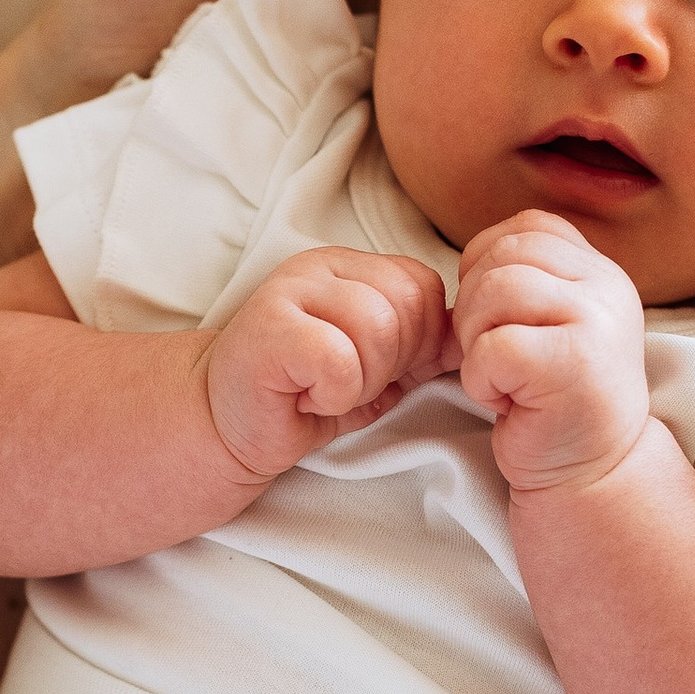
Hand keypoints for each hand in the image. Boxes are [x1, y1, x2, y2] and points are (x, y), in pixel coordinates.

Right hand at [204, 249, 456, 482]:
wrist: (224, 426)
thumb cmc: (300, 396)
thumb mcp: (374, 367)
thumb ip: (419, 347)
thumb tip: (470, 341)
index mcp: (349, 267)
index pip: (423, 285)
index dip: (419, 341)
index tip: (378, 371)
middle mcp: (320, 268)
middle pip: (406, 305)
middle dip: (392, 363)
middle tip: (346, 383)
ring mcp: (290, 291)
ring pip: (378, 329)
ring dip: (362, 381)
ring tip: (324, 390)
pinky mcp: (269, 329)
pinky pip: (338, 359)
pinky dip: (334, 393)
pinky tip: (306, 397)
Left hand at [452, 212, 649, 490]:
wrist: (594, 474)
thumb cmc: (556, 402)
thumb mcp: (551, 325)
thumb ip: (527, 280)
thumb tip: (469, 260)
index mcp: (601, 271)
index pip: (528, 226)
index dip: (488, 263)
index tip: (494, 317)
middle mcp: (608, 287)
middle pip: (505, 253)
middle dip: (475, 303)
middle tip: (493, 355)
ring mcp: (597, 322)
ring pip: (497, 290)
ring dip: (476, 339)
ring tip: (501, 377)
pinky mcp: (574, 364)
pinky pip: (495, 345)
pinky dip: (482, 379)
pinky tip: (507, 402)